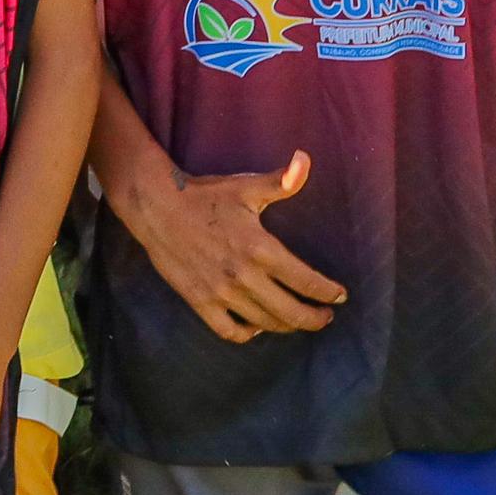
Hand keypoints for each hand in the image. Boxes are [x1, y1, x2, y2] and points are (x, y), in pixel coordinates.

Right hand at [120, 149, 343, 344]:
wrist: (155, 206)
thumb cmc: (205, 195)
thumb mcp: (246, 187)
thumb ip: (281, 181)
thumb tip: (305, 160)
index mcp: (260, 248)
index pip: (306, 281)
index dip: (328, 292)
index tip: (339, 295)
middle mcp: (244, 276)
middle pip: (291, 312)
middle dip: (315, 318)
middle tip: (325, 316)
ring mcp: (221, 292)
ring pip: (265, 323)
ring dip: (287, 326)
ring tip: (297, 320)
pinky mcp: (200, 300)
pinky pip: (229, 331)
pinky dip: (247, 334)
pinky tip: (256, 326)